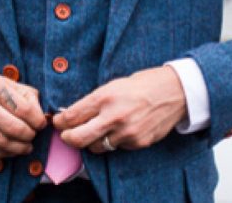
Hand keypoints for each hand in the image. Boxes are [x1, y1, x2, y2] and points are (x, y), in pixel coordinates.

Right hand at [0, 63, 46, 157]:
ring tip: (25, 146)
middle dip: (30, 136)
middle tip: (33, 136)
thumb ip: (21, 92)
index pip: (24, 109)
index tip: (41, 124)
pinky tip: (9, 150)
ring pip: (1, 142)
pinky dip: (2, 153)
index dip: (38, 121)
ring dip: (19, 148)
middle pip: (14, 128)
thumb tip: (40, 111)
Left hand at [53, 66, 187, 153]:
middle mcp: (113, 117)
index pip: (71, 116)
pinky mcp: (137, 143)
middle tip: (66, 135)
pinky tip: (119, 130)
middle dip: (67, 138)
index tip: (57, 121)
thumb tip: (73, 114)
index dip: (59, 121)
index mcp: (104, 97)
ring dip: (91, 141)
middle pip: (77, 138)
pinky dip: (113, 141)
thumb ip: (94, 101)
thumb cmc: (142, 84)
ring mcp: (126, 132)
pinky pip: (117, 147)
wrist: (174, 91)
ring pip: (96, 147)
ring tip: (94, 132)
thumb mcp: (113, 85)